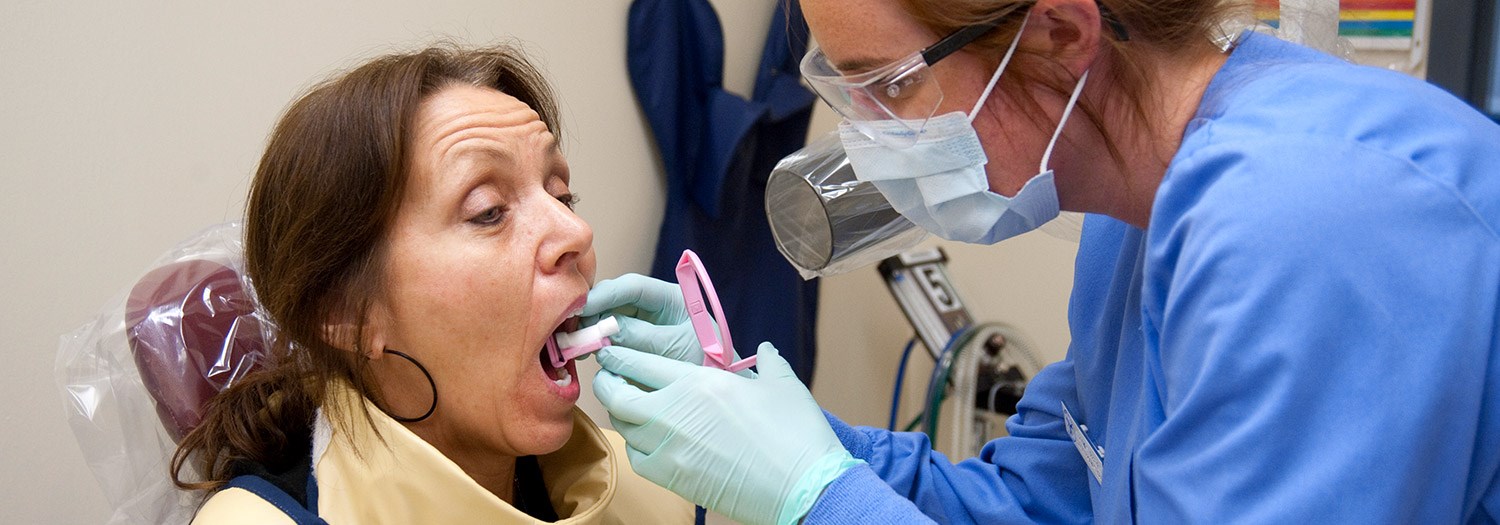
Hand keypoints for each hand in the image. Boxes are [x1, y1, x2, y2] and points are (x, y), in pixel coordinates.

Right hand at [582, 273, 742, 367]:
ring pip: (604, 319)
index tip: (582, 307)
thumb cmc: (705, 365)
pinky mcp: (628, 348)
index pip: (632, 287)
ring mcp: (638, 327)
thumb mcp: (676, 348)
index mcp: (669, 299)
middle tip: (572, 328)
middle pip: (613, 300)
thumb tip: (603, 332)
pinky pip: (605, 341)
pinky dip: (592, 345)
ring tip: (576, 343)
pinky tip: (583, 353)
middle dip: (592, 312)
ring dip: (588, 329)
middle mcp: (651, 309)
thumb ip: (642, 338)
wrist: (715, 398)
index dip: (605, 294)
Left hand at [593, 342, 861, 524]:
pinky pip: (636, 456)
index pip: (640, 362)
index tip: (613, 348)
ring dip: (620, 412)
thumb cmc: (795, 433)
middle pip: (618, 394)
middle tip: (610, 374)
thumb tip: (765, 350)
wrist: (803, 487)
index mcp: (699, 382)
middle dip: (608, 381)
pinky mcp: (671, 478)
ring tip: (627, 403)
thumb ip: (767, 361)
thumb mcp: (782, 384)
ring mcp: (669, 448)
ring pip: (623, 425)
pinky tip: (647, 437)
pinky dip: (635, 444)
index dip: (620, 354)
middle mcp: (674, 413)